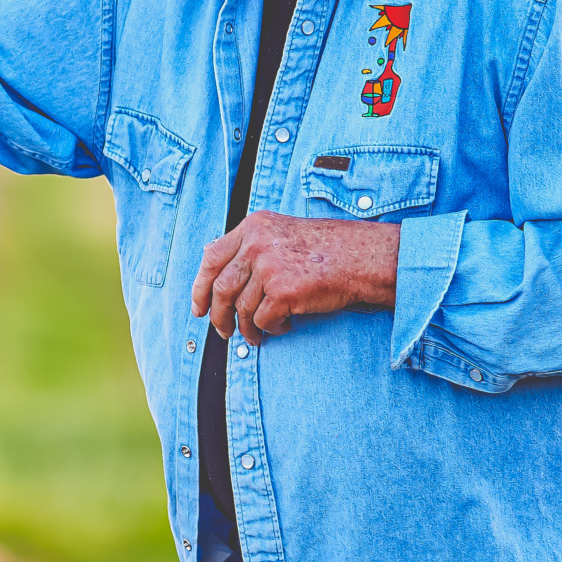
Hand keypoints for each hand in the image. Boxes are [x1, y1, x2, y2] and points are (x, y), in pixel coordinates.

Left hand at [191, 212, 398, 343]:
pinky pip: (263, 319)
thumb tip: (215, 269)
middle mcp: (256, 244)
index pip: (211, 257)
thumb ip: (251, 247)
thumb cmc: (327, 249)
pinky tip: (283, 325)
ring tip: (257, 335)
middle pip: (221, 287)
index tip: (199, 308)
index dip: (200, 287)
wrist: (362, 257)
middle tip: (223, 332)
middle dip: (218, 315)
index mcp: (253, 226)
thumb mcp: (283, 233)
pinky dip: (270, 328)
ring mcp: (268, 267)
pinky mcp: (282, 291)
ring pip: (241, 308)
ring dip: (246, 328)